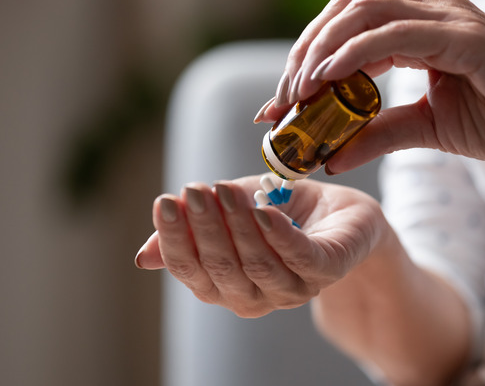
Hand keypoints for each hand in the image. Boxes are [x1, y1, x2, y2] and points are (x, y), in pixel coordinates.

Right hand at [135, 175, 385, 317]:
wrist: (340, 213)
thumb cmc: (281, 212)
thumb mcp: (230, 214)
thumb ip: (193, 229)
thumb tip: (144, 257)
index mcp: (226, 285)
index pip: (191, 270)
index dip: (175, 239)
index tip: (165, 201)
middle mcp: (256, 295)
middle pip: (221, 269)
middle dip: (205, 228)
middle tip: (195, 190)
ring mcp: (293, 287)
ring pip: (257, 264)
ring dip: (237, 226)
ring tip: (224, 190)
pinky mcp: (326, 270)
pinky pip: (299, 258)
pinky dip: (278, 236)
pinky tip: (263, 211)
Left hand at [254, 0, 484, 175]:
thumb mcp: (427, 130)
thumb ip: (378, 135)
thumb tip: (330, 157)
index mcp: (419, 27)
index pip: (345, 30)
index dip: (305, 62)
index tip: (278, 107)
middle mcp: (429, 11)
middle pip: (342, 15)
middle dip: (302, 56)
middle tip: (279, 103)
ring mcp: (446, 18)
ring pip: (360, 16)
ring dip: (319, 54)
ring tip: (294, 95)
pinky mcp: (463, 37)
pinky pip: (392, 35)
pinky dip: (351, 55)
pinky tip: (325, 81)